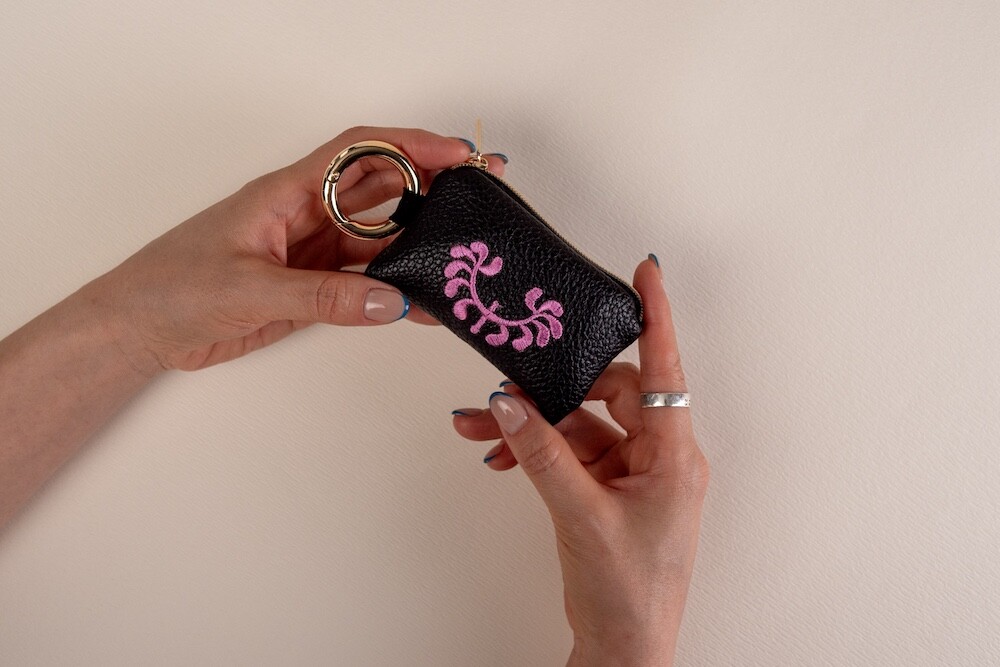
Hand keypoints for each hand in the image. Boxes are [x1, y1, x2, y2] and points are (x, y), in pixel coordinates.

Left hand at [96, 126, 502, 373]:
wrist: (140, 329)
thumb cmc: (174, 286)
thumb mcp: (250, 288)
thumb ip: (323, 297)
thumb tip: (393, 303)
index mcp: (288, 192)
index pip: (360, 153)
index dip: (411, 147)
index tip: (458, 155)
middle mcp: (307, 214)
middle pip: (381, 190)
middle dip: (431, 187)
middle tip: (481, 197)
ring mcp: (312, 251)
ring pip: (378, 239)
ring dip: (418, 244)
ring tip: (463, 255)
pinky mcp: (311, 287)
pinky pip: (364, 282)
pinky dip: (394, 290)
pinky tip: (422, 301)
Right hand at [452, 257, 707, 665]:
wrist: (623, 649)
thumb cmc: (629, 593)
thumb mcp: (580, 514)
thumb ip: (541, 453)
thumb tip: (509, 404)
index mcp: (674, 455)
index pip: (666, 370)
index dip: (657, 316)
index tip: (648, 272)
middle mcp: (658, 456)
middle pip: (606, 394)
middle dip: (552, 390)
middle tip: (506, 387)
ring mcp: (631, 473)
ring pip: (578, 424)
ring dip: (531, 423)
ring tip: (479, 427)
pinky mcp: (608, 489)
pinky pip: (568, 452)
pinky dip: (534, 450)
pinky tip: (498, 456)